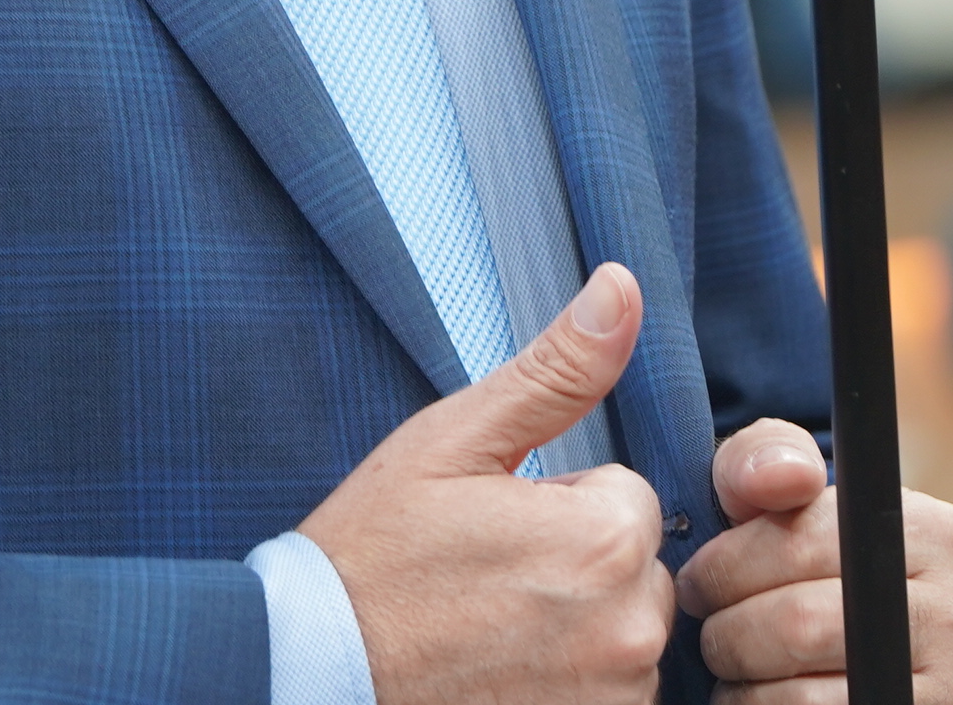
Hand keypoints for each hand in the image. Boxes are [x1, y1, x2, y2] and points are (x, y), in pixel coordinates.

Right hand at [296, 262, 676, 703]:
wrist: (316, 670)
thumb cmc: (374, 558)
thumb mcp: (453, 443)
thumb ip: (556, 371)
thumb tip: (620, 289)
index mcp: (604, 540)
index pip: (627, 497)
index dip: (560, 504)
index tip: (496, 530)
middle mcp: (628, 630)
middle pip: (636, 570)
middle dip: (577, 567)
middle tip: (488, 580)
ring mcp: (613, 698)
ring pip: (623, 635)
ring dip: (574, 630)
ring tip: (488, 630)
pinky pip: (608, 695)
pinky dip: (565, 684)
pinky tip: (501, 675)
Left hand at [673, 421, 952, 703]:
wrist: (892, 656)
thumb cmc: (822, 571)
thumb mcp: (797, 502)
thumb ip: (764, 461)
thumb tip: (781, 475)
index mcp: (935, 532)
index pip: (800, 540)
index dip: (727, 565)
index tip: (699, 582)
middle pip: (800, 623)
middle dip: (728, 632)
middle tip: (710, 637)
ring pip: (804, 696)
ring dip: (744, 689)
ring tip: (735, 675)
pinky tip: (764, 703)